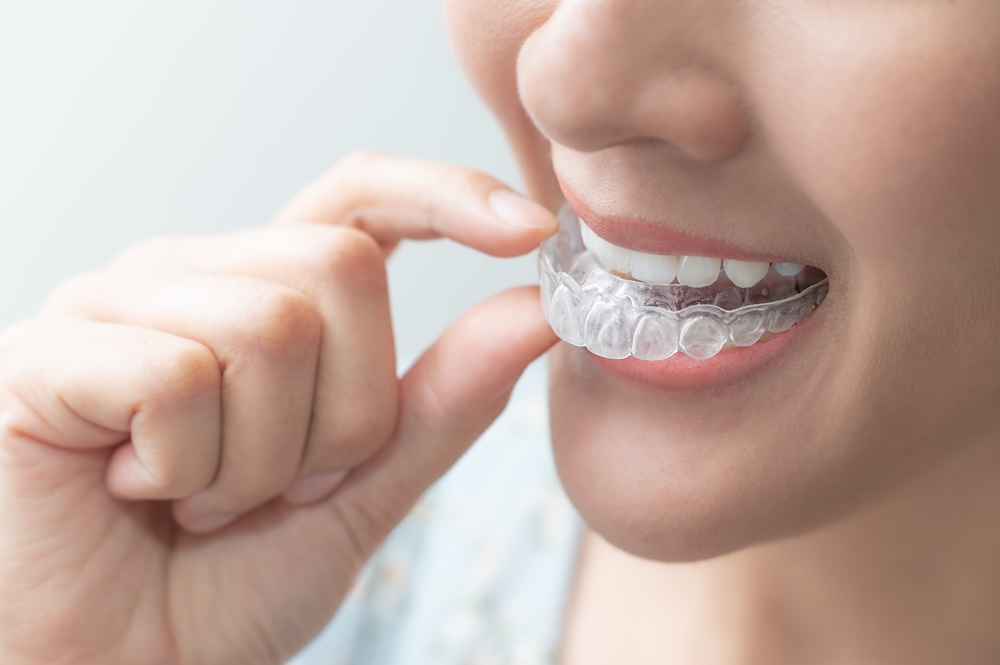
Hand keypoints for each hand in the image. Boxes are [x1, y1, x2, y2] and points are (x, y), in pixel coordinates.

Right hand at [0, 152, 557, 664]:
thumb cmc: (226, 582)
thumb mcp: (366, 488)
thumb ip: (446, 398)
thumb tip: (536, 308)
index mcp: (262, 294)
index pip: (360, 198)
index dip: (445, 196)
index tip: (530, 230)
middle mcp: (189, 277)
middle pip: (341, 269)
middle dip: (348, 413)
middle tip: (288, 485)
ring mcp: (112, 306)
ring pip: (269, 326)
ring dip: (266, 459)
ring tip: (208, 501)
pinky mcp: (48, 355)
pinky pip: (177, 378)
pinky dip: (187, 469)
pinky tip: (140, 493)